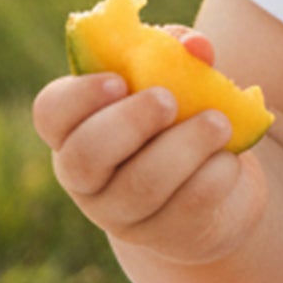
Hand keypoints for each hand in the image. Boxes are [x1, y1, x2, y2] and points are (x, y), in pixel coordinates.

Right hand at [32, 24, 265, 267]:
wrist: (214, 186)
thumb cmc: (182, 119)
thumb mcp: (178, 80)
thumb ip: (181, 53)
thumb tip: (196, 46)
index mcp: (77, 128)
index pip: (51, 113)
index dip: (78, 97)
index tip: (119, 81)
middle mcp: (87, 176)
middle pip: (84, 157)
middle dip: (128, 123)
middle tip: (167, 100)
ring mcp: (122, 213)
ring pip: (141, 185)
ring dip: (185, 146)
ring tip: (219, 122)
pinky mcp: (166, 235)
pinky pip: (187, 207)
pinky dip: (215, 174)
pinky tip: (230, 158)